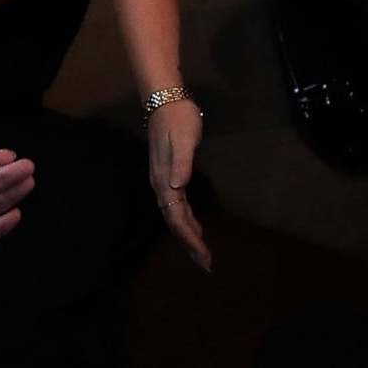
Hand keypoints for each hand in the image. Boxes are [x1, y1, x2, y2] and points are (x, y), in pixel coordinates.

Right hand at [145, 100, 208, 272]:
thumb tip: (176, 187)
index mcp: (164, 181)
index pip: (177, 217)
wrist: (166, 103)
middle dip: (189, 244)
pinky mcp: (169, 177)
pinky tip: (194, 228)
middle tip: (205, 264)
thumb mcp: (184, 138)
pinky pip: (178, 207)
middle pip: (175, 222)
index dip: (189, 236)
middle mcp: (161, 186)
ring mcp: (164, 183)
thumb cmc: (177, 119)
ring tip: (201, 253)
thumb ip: (181, 162)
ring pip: (175, 217)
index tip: (203, 253)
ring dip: (188, 236)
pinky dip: (187, 221)